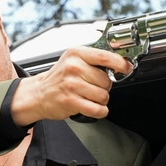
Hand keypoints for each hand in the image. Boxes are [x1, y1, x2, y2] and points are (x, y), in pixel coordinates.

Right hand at [10, 46, 132, 125]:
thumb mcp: (72, 60)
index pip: (105, 57)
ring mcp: (71, 85)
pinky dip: (99, 111)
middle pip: (106, 80)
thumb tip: (119, 63)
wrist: (38, 94)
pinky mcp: (70, 101)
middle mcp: (73, 68)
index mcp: (76, 54)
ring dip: (100, 100)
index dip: (120, 63)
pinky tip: (93, 108)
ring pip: (103, 96)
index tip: (126, 68)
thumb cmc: (58, 78)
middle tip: (92, 87)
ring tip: (89, 97)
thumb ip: (93, 60)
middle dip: (104, 87)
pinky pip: (96, 109)